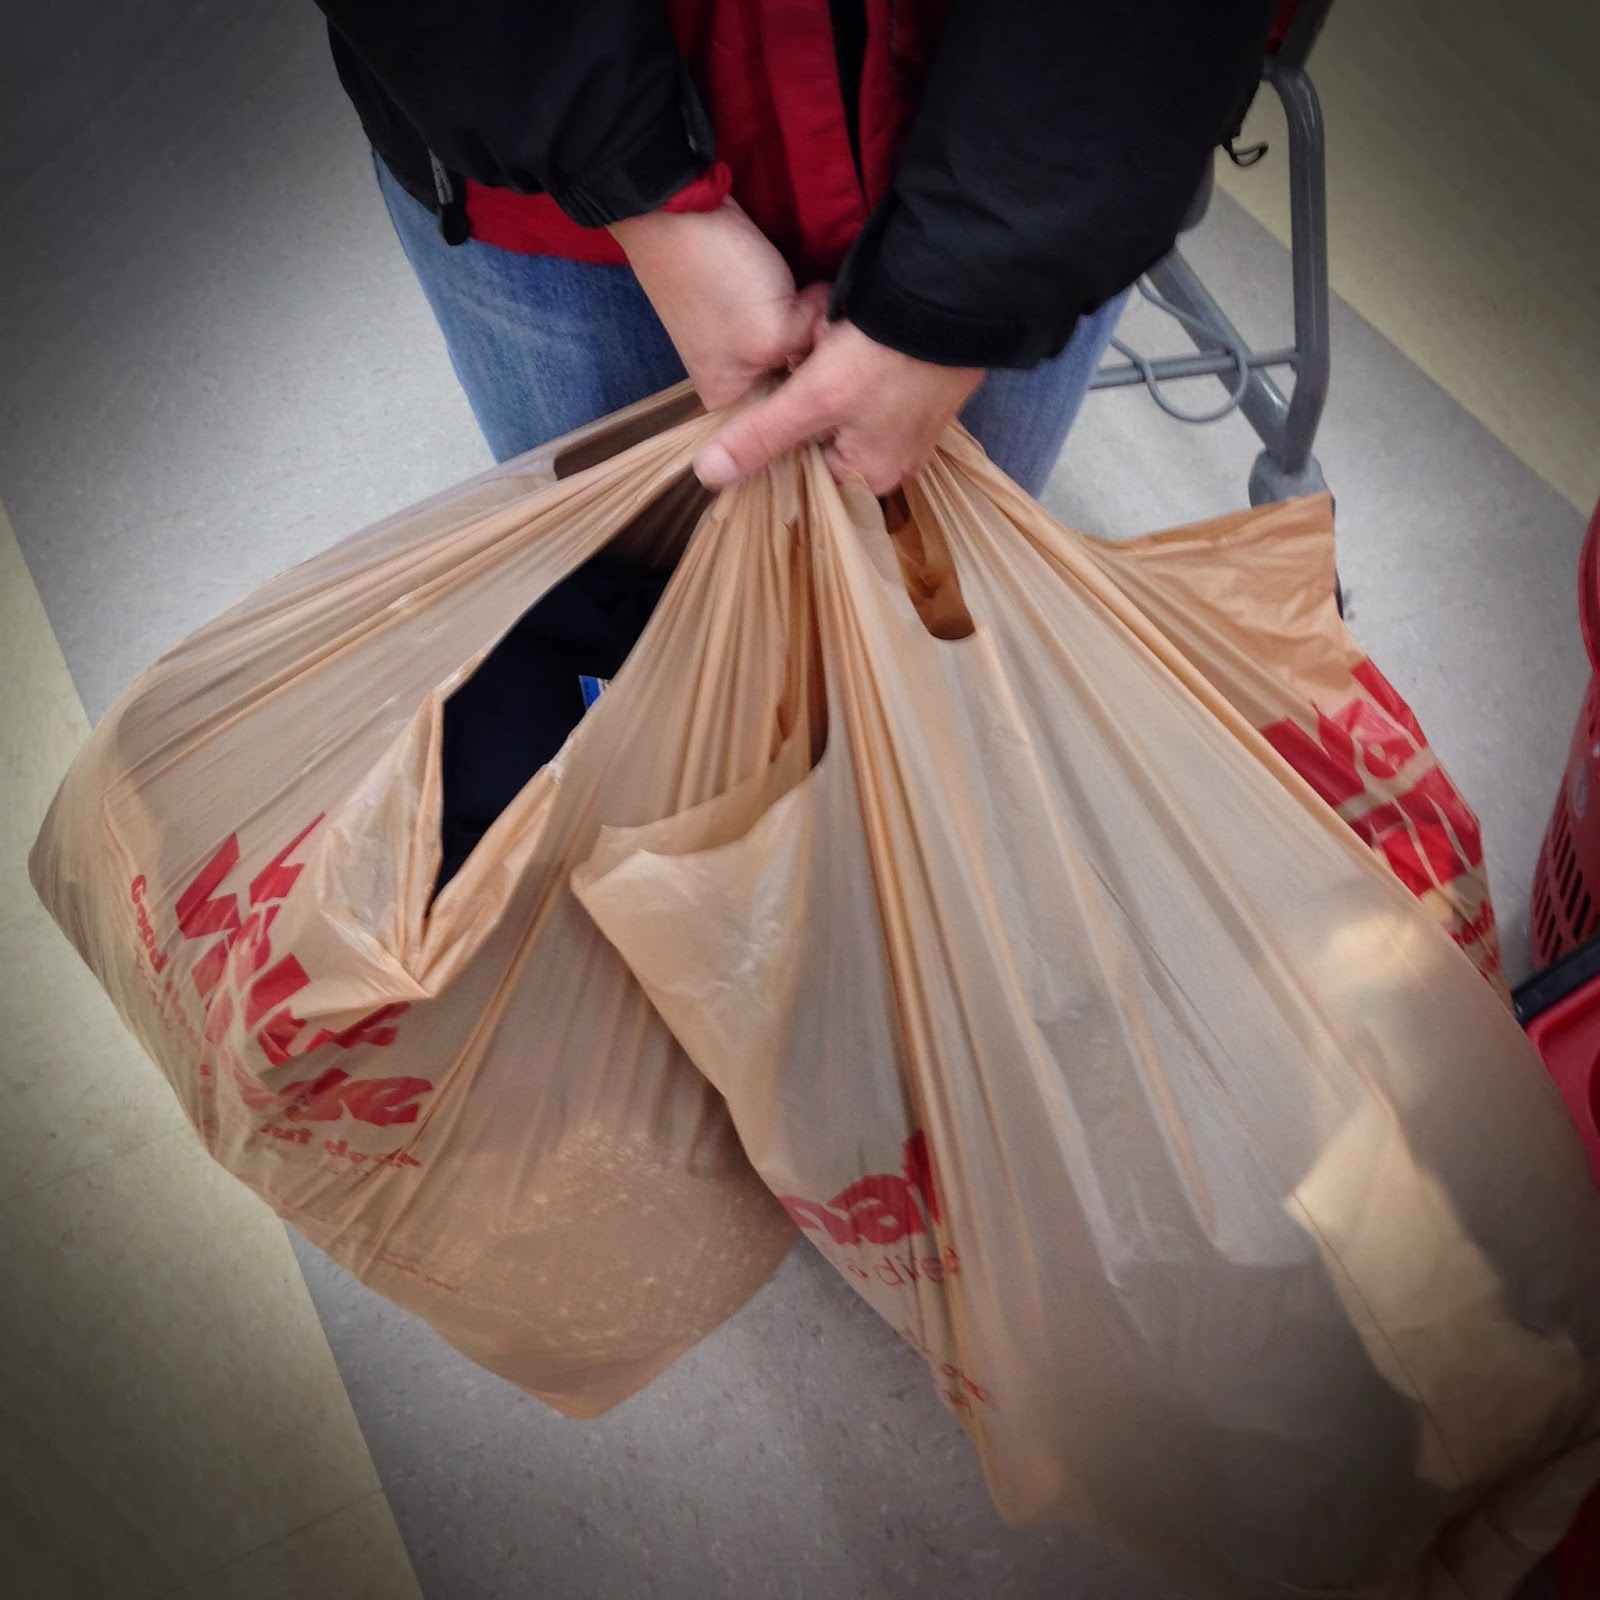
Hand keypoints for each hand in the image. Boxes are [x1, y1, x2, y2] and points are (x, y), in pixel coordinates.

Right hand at [609, 201, 826, 409]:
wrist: (675, 209)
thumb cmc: (718, 279)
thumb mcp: (775, 331)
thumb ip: (813, 345)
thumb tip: (834, 329)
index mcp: (726, 398)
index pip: (788, 410)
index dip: (817, 388)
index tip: (841, 368)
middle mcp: (731, 373)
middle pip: (793, 372)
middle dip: (814, 349)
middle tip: (831, 327)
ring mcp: (737, 334)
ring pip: (793, 338)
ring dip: (808, 318)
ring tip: (816, 301)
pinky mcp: (744, 301)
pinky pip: (784, 311)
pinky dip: (798, 298)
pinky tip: (806, 286)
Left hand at [693, 319, 982, 494]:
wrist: (957, 300)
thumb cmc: (885, 357)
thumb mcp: (813, 398)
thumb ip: (760, 437)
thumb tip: (708, 475)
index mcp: (867, 480)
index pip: (802, 471)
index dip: (781, 433)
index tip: (781, 393)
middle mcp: (896, 464)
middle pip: (825, 439)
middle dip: (811, 397)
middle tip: (818, 356)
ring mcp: (916, 429)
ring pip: (848, 408)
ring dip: (834, 375)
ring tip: (838, 340)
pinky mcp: (927, 393)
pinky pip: (875, 385)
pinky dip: (861, 361)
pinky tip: (858, 333)